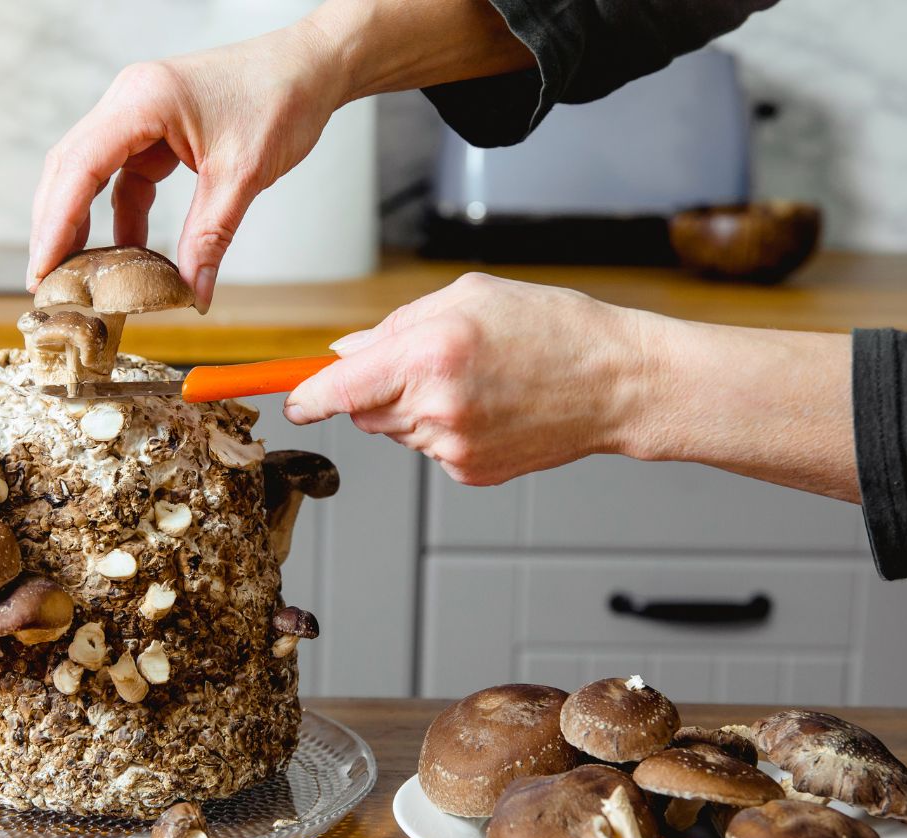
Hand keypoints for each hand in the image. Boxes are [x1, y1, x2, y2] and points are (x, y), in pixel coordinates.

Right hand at [26, 0, 534, 309]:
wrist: (312, 68)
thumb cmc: (281, 100)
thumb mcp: (243, 177)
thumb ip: (210, 238)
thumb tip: (193, 296)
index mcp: (142, 101)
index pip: (79, 166)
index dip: (55, 222)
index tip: (41, 269)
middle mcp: (130, 101)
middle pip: (70, 169)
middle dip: (56, 226)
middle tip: (47, 283)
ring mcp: (139, 115)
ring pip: (92, 175)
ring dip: (83, 224)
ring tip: (76, 276)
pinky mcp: (155, 132)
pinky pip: (124, 178)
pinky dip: (120, 217)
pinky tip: (126, 255)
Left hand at [284, 272, 859, 501]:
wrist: (618, 382)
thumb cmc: (551, 327)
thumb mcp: (467, 297)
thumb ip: (395, 325)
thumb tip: (344, 352)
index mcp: (427, 354)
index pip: (337, 388)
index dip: (305, 394)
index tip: (287, 398)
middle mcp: (433, 406)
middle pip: (362, 409)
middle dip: (373, 387)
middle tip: (423, 361)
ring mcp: (452, 446)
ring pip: (395, 429)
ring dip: (411, 406)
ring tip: (472, 381)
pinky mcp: (470, 471)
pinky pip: (430, 448)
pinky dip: (444, 428)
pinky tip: (489, 407)